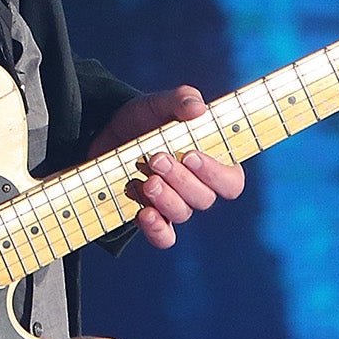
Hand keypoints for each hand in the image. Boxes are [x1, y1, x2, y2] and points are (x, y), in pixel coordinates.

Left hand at [86, 86, 244, 248]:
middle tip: (157, 158)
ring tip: (147, 181)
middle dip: (181, 180)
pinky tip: (144, 214)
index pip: (231, 181)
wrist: (106, 132)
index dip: (216, 174)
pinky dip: (157, 230)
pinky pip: (164, 237)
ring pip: (182, 214)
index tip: (192, 155)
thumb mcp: (160, 102)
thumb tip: (199, 109)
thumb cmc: (145, 117)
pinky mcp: (149, 215)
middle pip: (204, 198)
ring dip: (166, 199)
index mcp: (211, 160)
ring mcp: (173, 203)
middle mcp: (196, 186)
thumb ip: (182, 100)